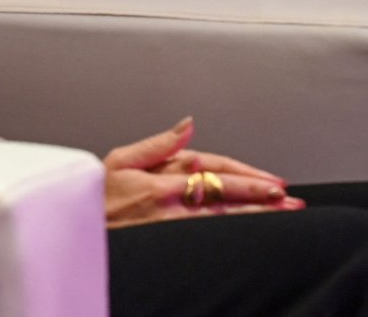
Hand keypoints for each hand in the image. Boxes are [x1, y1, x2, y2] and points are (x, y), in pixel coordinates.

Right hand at [103, 116, 302, 227]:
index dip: (246, 175)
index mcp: (162, 177)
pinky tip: (251, 236)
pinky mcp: (170, 242)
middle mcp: (172, 201)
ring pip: (223, 219)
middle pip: (224, 195)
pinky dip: (233, 234)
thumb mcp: (120, 160)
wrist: (77, 230)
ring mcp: (173, 225)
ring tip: (283, 216)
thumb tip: (188, 124)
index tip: (273, 180)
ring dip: (255, 217)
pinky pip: (209, 237)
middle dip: (260, 197)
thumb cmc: (98, 197)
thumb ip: (159, 143)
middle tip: (290, 199)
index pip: (213, 170)